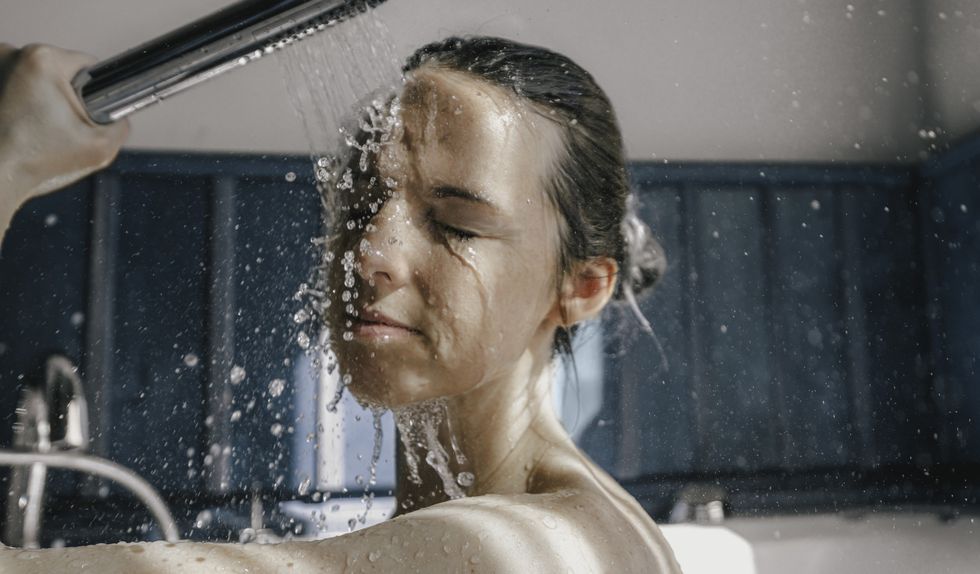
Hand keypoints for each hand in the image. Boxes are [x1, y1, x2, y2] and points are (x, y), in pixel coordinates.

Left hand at [0, 43, 129, 203]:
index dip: (96, 91)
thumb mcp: (101, 146)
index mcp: (44, 60)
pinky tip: (23, 121)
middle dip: (65, 95)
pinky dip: (21, 99)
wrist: (0, 174)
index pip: (88, 66)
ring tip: (39, 124)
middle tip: (60, 124)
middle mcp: (14, 53)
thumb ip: (121, 126)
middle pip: (60, 71)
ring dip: (42, 96)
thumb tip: (120, 118)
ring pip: (36, 77)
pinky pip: (16, 83)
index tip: (86, 112)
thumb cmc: (37, 159)